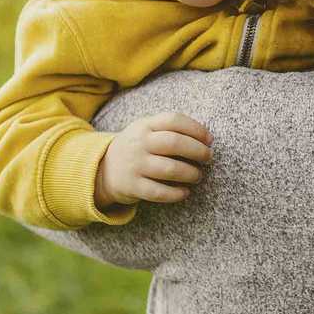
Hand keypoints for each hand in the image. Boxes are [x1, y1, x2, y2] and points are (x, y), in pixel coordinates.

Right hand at [94, 113, 212, 210]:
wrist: (103, 168)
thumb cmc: (138, 147)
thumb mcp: (147, 129)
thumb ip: (171, 128)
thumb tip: (206, 138)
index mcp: (145, 125)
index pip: (174, 120)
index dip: (196, 129)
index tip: (210, 140)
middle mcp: (139, 143)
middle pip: (174, 143)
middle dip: (198, 151)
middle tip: (208, 158)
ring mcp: (135, 165)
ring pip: (170, 169)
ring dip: (191, 174)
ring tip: (198, 176)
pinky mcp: (132, 186)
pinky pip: (159, 192)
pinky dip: (176, 194)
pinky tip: (185, 192)